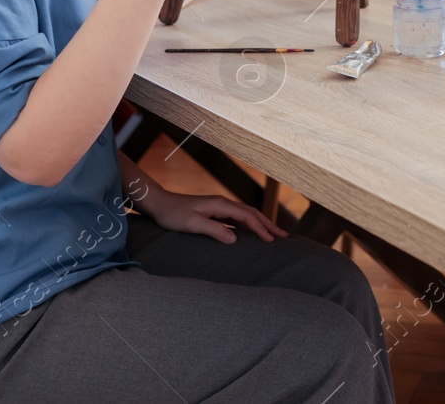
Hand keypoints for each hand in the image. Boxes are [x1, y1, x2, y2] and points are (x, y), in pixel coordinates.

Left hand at [141, 191, 288, 243]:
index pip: (247, 217)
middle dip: (268, 225)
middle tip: (284, 237)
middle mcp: (223, 204)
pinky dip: (250, 225)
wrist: (160, 203)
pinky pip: (238, 219)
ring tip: (274, 235)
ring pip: (246, 215)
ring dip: (261, 224)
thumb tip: (235, 239)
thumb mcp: (192, 224)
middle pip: (252, 214)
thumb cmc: (173, 214)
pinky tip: (253, 233)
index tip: (272, 241)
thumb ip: (213, 230)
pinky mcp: (215, 213)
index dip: (261, 229)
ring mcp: (220, 208)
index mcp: (220, 205)